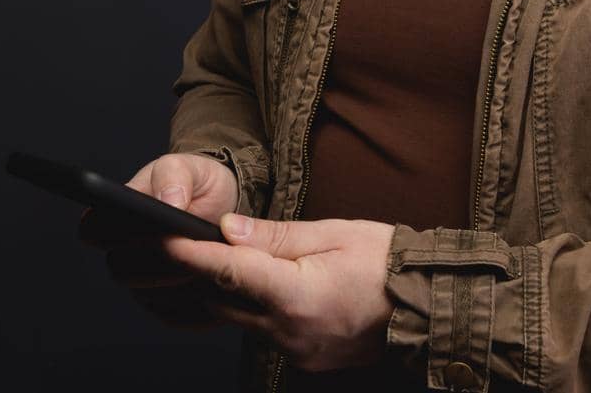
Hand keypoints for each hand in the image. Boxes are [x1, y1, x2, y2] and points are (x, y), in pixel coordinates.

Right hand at [77, 152, 240, 328]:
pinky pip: (172, 314)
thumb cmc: (198, 184)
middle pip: (119, 269)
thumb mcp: (189, 167)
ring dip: (173, 281)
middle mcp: (124, 251)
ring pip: (144, 294)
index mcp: (116, 214)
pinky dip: (192, 303)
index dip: (110, 231)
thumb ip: (174, 177)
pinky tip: (212, 283)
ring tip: (203, 262)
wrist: (230, 208)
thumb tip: (168, 201)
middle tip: (185, 247)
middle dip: (152, 259)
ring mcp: (144, 280)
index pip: (92, 230)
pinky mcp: (168, 304)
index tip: (146, 227)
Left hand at [163, 213, 396, 372]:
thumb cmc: (385, 261)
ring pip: (243, 319)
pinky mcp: (304, 360)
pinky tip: (277, 286)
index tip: (164, 241)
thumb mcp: (330, 233)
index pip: (229, 272)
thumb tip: (227, 230)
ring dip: (238, 292)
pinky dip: (261, 309)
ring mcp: (297, 351)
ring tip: (252, 261)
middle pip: (226, 301)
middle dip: (210, 273)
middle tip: (204, 243)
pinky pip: (266, 332)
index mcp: (297, 296)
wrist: (426, 305)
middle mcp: (290, 332)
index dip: (191, 255)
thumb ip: (274, 235)